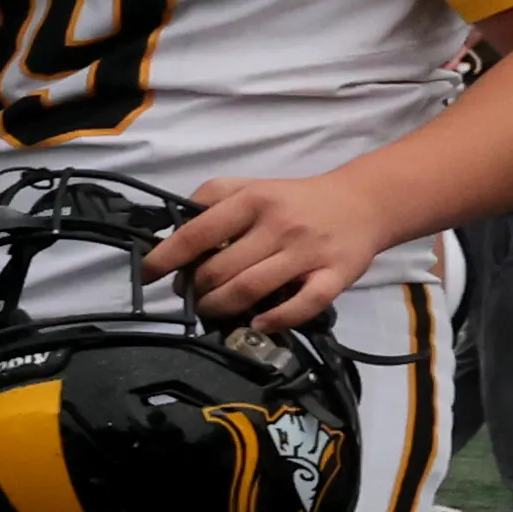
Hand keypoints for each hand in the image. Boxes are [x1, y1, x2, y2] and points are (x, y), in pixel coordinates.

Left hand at [149, 169, 398, 331]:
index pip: (198, 232)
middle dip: (196, 290)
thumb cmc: (294, 201)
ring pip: (250, 290)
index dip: (167, 258)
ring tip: (212, 309)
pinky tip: (258, 324)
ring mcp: (308, 252)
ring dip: (221, 307)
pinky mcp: (335, 275)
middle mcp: (279, 225)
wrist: (364, 203)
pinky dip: (275, 320)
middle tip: (191, 295)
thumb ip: (210, 203)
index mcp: (253, 200)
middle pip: (220, 270)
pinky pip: (303, 305)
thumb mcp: (250, 187)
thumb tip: (168, 235)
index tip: (148, 274)